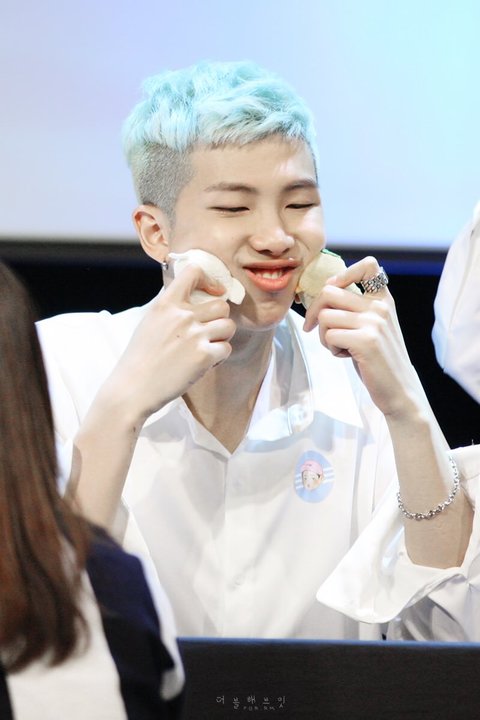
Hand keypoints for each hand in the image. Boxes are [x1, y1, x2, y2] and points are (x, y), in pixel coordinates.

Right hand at [108, 264, 235, 420]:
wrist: (133, 388)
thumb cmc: (140, 358)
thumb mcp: (150, 321)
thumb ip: (171, 308)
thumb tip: (192, 299)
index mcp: (166, 304)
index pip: (193, 272)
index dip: (208, 280)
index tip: (210, 292)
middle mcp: (182, 316)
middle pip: (222, 304)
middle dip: (219, 318)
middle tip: (208, 332)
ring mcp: (194, 335)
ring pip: (229, 325)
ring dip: (222, 337)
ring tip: (208, 347)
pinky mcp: (203, 356)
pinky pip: (226, 348)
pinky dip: (219, 357)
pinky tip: (205, 363)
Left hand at [303, 256, 416, 417]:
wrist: (399, 389)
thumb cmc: (378, 359)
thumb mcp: (373, 326)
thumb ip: (356, 307)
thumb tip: (324, 290)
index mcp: (384, 299)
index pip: (368, 264)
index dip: (342, 274)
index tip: (331, 293)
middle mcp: (380, 306)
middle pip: (329, 292)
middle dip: (314, 312)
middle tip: (315, 329)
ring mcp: (374, 322)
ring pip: (325, 316)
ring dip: (323, 335)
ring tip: (339, 347)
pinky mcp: (366, 341)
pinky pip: (328, 335)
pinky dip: (330, 348)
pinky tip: (345, 356)